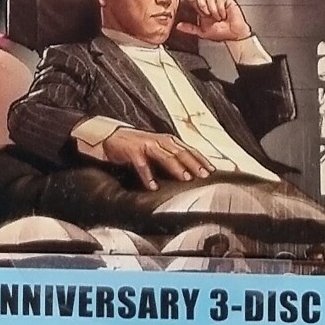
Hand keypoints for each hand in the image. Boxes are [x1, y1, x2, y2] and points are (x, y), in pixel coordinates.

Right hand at [97, 127, 214, 188]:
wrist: (112, 137)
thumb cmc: (138, 146)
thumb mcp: (158, 149)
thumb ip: (173, 157)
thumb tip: (193, 172)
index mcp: (167, 140)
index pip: (188, 149)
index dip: (201, 159)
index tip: (213, 171)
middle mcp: (158, 140)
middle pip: (180, 152)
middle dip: (193, 163)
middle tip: (204, 175)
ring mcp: (145, 144)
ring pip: (164, 155)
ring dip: (175, 166)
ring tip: (185, 178)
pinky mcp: (132, 150)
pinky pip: (141, 164)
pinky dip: (147, 175)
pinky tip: (153, 186)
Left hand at [175, 0, 250, 45]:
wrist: (233, 35)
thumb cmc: (221, 33)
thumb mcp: (203, 32)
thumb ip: (190, 28)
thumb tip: (179, 26)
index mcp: (201, 9)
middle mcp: (208, 2)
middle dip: (202, 5)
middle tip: (208, 15)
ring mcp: (217, 0)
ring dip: (213, 10)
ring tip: (218, 17)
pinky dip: (221, 9)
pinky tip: (224, 14)